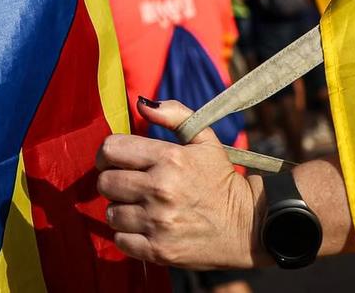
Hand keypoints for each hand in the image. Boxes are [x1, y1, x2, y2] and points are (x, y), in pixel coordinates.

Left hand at [96, 99, 259, 269]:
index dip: (107, 154)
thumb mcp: (205, 139)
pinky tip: (143, 229)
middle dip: (113, 182)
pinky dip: (127, 236)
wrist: (249, 227)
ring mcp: (158, 222)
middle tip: (129, 186)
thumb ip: (174, 114)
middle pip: (105, 182)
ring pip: (111, 213)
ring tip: (138, 208)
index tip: (114, 161)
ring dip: (120, 210)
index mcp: (169, 158)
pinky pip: (120, 241)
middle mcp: (160, 190)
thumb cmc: (221, 180)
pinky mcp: (160, 251)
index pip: (111, 149)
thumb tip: (141, 104)